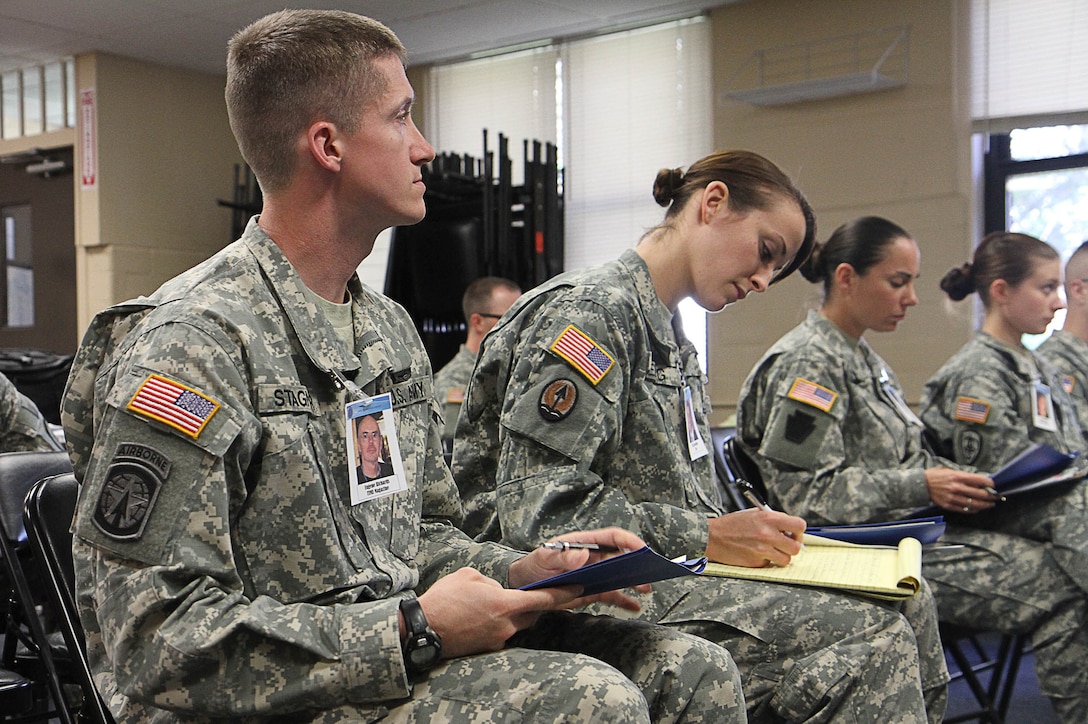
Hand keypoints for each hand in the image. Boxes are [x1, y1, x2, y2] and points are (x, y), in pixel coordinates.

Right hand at [417, 567, 585, 658]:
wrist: (422, 628)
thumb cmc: (444, 599)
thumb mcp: (469, 576)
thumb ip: (492, 581)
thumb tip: (498, 591)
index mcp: (505, 604)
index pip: (544, 599)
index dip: (564, 594)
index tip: (580, 590)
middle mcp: (506, 625)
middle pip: (532, 613)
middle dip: (536, 604)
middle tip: (539, 593)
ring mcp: (497, 639)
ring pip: (515, 623)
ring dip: (512, 612)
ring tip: (490, 603)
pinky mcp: (487, 647)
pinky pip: (500, 631)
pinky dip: (496, 622)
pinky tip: (478, 615)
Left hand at [507, 527, 648, 611]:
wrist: (523, 587)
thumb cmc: (532, 566)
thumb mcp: (542, 559)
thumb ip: (560, 556)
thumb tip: (583, 555)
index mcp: (584, 543)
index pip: (612, 537)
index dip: (629, 541)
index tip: (641, 549)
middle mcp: (593, 558)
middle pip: (621, 556)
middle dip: (638, 562)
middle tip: (650, 570)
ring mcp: (594, 575)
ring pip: (620, 576)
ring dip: (634, 581)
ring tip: (645, 589)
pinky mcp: (592, 591)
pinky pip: (612, 595)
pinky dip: (624, 600)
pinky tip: (634, 606)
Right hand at [706, 508, 804, 566]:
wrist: (712, 536)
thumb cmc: (731, 524)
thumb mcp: (754, 514)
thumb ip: (773, 519)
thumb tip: (789, 528)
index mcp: (768, 519)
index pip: (799, 525)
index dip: (798, 531)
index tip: (793, 533)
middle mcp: (768, 534)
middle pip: (796, 547)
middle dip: (792, 547)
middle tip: (784, 544)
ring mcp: (762, 550)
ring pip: (786, 560)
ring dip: (781, 556)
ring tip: (771, 550)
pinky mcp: (756, 562)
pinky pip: (770, 564)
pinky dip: (766, 561)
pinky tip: (756, 553)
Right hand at [925, 467, 996, 513]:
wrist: (921, 485)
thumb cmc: (936, 476)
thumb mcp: (950, 471)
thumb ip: (964, 476)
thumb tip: (978, 482)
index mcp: (957, 476)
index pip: (979, 480)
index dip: (989, 484)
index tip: (993, 485)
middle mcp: (956, 487)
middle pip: (980, 494)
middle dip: (990, 496)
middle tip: (995, 497)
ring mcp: (952, 498)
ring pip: (974, 504)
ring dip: (985, 505)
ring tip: (990, 504)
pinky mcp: (949, 505)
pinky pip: (965, 510)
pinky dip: (973, 510)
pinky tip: (978, 508)